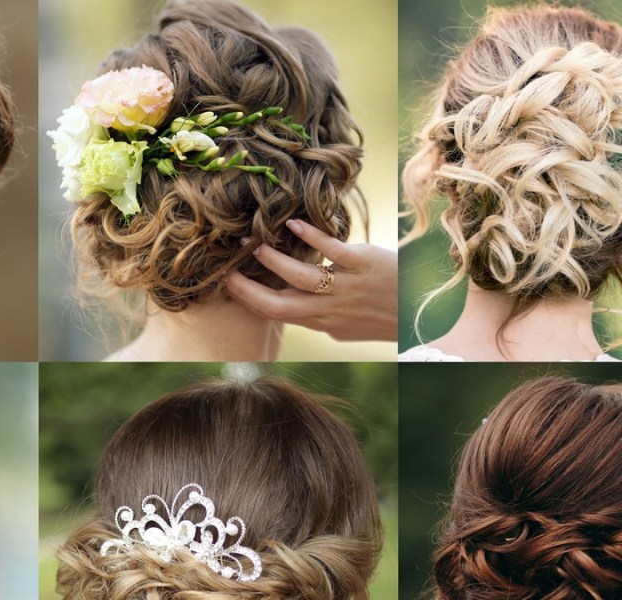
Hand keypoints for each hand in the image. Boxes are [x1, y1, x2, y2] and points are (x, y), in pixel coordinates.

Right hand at [223, 219, 397, 341]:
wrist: (422, 311)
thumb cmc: (381, 316)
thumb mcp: (344, 326)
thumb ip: (318, 315)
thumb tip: (292, 305)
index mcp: (322, 323)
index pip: (277, 314)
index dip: (249, 300)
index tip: (229, 282)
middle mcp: (331, 309)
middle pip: (280, 305)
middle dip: (249, 288)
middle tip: (229, 267)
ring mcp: (347, 286)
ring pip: (302, 278)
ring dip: (274, 261)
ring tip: (254, 244)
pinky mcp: (365, 263)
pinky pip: (333, 250)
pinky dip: (311, 236)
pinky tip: (294, 224)